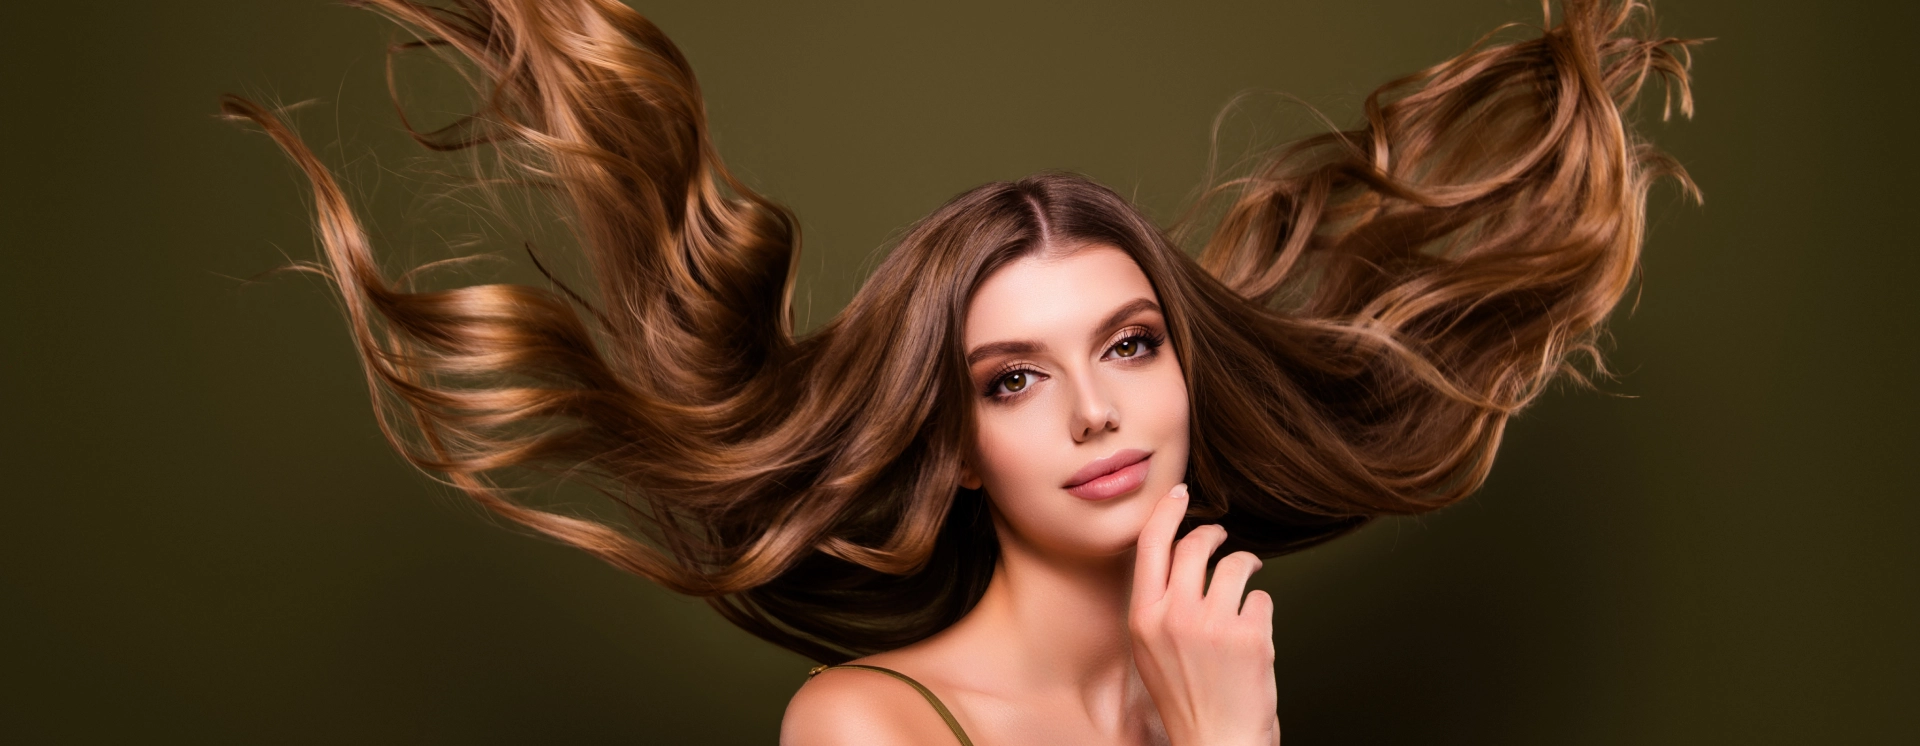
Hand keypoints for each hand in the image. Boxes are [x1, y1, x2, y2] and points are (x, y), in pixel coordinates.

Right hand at [1129, 484, 1280, 745]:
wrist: (1216, 743)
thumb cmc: (1186, 700)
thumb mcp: (1152, 650)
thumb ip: (1158, 605)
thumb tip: (1177, 557)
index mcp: (1143, 619)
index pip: (1150, 546)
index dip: (1166, 513)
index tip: (1178, 494)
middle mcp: (1174, 617)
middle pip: (1195, 546)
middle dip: (1213, 533)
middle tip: (1222, 535)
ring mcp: (1213, 625)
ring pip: (1236, 565)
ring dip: (1246, 565)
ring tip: (1249, 577)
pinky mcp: (1251, 636)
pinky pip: (1262, 598)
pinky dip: (1261, 609)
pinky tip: (1255, 631)